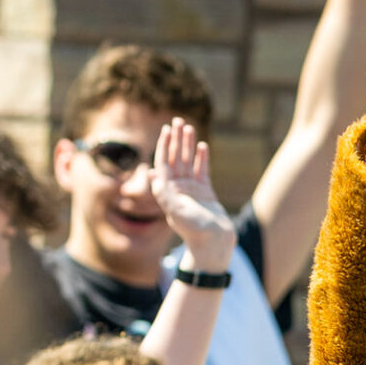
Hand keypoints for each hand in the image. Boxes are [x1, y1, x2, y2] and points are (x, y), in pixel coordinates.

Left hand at [151, 119, 234, 270]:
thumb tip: (152, 174)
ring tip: (190, 128)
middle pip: (176, 158)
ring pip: (189, 161)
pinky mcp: (206, 192)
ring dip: (189, 145)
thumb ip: (164, 193)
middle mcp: (178, 187)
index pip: (164, 162)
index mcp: (168, 191)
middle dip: (176, 139)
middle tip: (178, 121)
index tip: (167, 129)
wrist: (213, 244)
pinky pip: (203, 171)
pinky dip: (202, 158)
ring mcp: (192, 189)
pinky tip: (202, 146)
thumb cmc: (194, 230)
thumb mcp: (175, 212)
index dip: (165, 145)